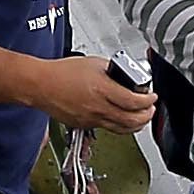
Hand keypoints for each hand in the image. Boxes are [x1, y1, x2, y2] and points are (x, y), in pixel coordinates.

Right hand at [33, 54, 155, 132]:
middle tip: (150, 109)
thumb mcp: (93, 63)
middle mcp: (98, 107)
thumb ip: (112, 71)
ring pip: (122, 129)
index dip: (148, 100)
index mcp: (102, 89)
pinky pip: (108, 128)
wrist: (40, 84)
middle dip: (147, 116)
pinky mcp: (84, 125)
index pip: (134, 101)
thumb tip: (126, 76)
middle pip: (132, 120)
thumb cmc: (61, 72)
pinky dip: (119, 125)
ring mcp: (91, 119)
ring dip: (136, 125)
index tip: (152, 97)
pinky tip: (120, 118)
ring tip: (140, 117)